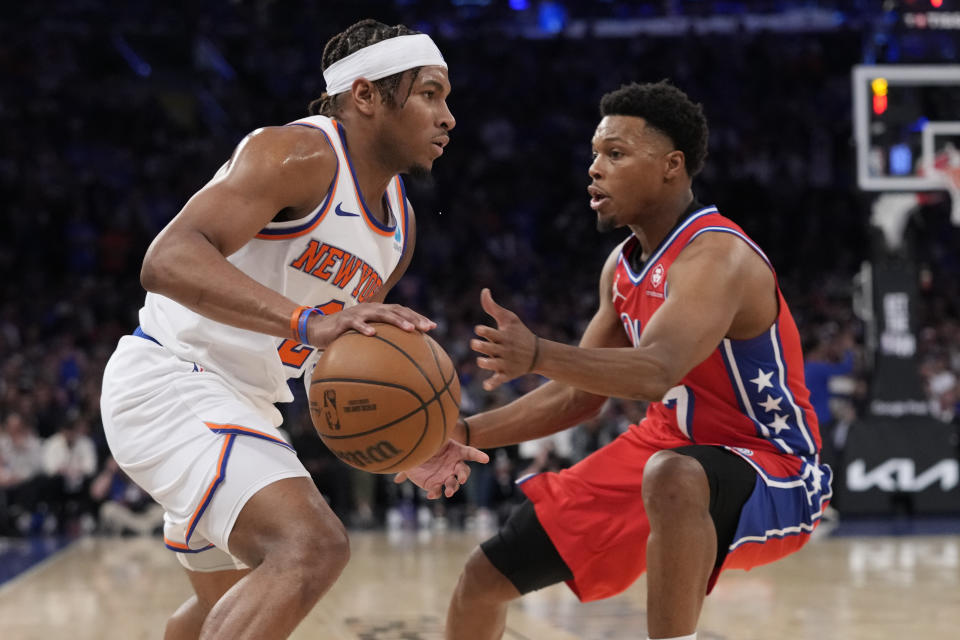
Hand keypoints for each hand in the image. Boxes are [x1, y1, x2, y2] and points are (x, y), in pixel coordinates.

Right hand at [307, 302, 435, 347]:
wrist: (317, 330)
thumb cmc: (344, 336)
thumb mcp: (363, 339)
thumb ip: (379, 345)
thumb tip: (399, 365)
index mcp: (378, 312)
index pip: (402, 311)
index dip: (417, 317)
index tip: (433, 326)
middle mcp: (371, 309)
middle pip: (396, 310)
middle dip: (413, 318)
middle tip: (426, 327)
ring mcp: (358, 313)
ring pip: (380, 313)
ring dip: (396, 320)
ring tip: (409, 329)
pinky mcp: (344, 320)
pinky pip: (355, 323)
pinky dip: (364, 328)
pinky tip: (373, 335)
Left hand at [393, 439, 489, 498]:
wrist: (413, 456)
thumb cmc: (426, 444)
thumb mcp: (431, 439)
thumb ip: (434, 438)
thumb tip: (438, 430)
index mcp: (456, 451)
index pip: (470, 453)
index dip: (478, 456)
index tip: (485, 459)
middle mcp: (453, 466)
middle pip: (463, 471)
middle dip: (464, 476)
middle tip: (462, 480)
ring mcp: (445, 476)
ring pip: (453, 484)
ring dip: (452, 488)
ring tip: (449, 492)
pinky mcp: (435, 485)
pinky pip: (438, 491)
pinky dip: (435, 493)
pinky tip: (430, 494)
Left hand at [471, 288, 539, 390]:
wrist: (538, 354)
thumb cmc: (519, 333)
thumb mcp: (509, 319)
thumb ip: (493, 306)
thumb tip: (484, 290)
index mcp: (504, 336)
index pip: (490, 333)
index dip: (482, 331)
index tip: (479, 329)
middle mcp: (505, 350)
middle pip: (489, 348)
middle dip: (480, 346)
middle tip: (475, 344)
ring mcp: (506, 363)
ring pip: (492, 365)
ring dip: (485, 363)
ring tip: (481, 360)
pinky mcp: (507, 374)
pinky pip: (499, 381)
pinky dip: (492, 384)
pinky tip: (486, 385)